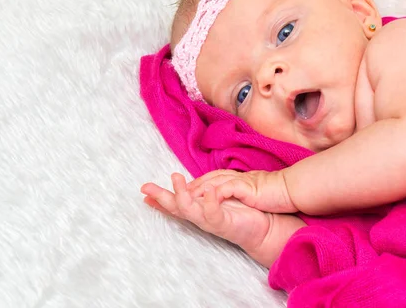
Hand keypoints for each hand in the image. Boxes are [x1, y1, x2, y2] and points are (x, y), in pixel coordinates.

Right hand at [141, 173, 271, 255]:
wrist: (262, 226)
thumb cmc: (238, 210)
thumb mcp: (215, 198)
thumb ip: (200, 192)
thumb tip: (185, 181)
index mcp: (197, 209)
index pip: (173, 203)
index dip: (158, 197)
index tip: (143, 189)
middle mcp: (200, 216)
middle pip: (175, 208)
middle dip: (161, 197)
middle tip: (148, 187)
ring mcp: (210, 221)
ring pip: (190, 211)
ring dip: (182, 195)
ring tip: (177, 178)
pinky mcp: (225, 224)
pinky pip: (214, 214)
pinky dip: (210, 202)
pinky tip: (208, 191)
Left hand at [186, 169, 297, 213]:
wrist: (292, 190)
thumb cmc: (273, 194)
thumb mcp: (251, 193)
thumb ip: (238, 192)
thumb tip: (227, 196)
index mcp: (234, 180)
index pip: (209, 180)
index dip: (193, 186)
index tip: (177, 192)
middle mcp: (234, 178)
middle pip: (206, 179)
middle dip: (186, 185)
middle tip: (168, 189)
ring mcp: (240, 181)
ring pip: (213, 182)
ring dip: (196, 188)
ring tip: (181, 193)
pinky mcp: (248, 186)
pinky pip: (228, 188)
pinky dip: (216, 192)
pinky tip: (206, 197)